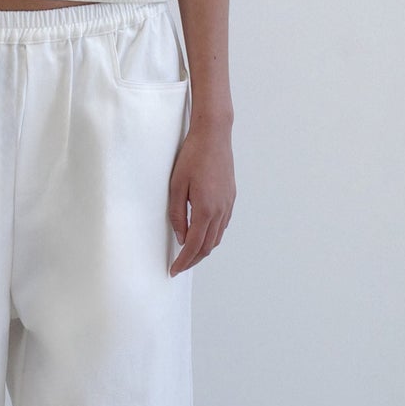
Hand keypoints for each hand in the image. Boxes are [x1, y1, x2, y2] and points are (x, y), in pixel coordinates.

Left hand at [167, 115, 234, 273]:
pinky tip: (202, 234)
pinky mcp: (231, 197)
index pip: (194, 245)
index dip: (184, 261)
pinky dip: (212, 236)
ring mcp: (228, 204)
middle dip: (194, 259)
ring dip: (204, 249)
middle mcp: (220, 210)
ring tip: (189, 253)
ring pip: (217, 237)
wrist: (214, 135)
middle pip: (208, 246)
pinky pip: (223, 225)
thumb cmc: (192, 156)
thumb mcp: (176, 185)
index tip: (174, 270)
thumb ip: (177, 214)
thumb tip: (181, 237)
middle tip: (179, 266)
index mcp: (205, 209)